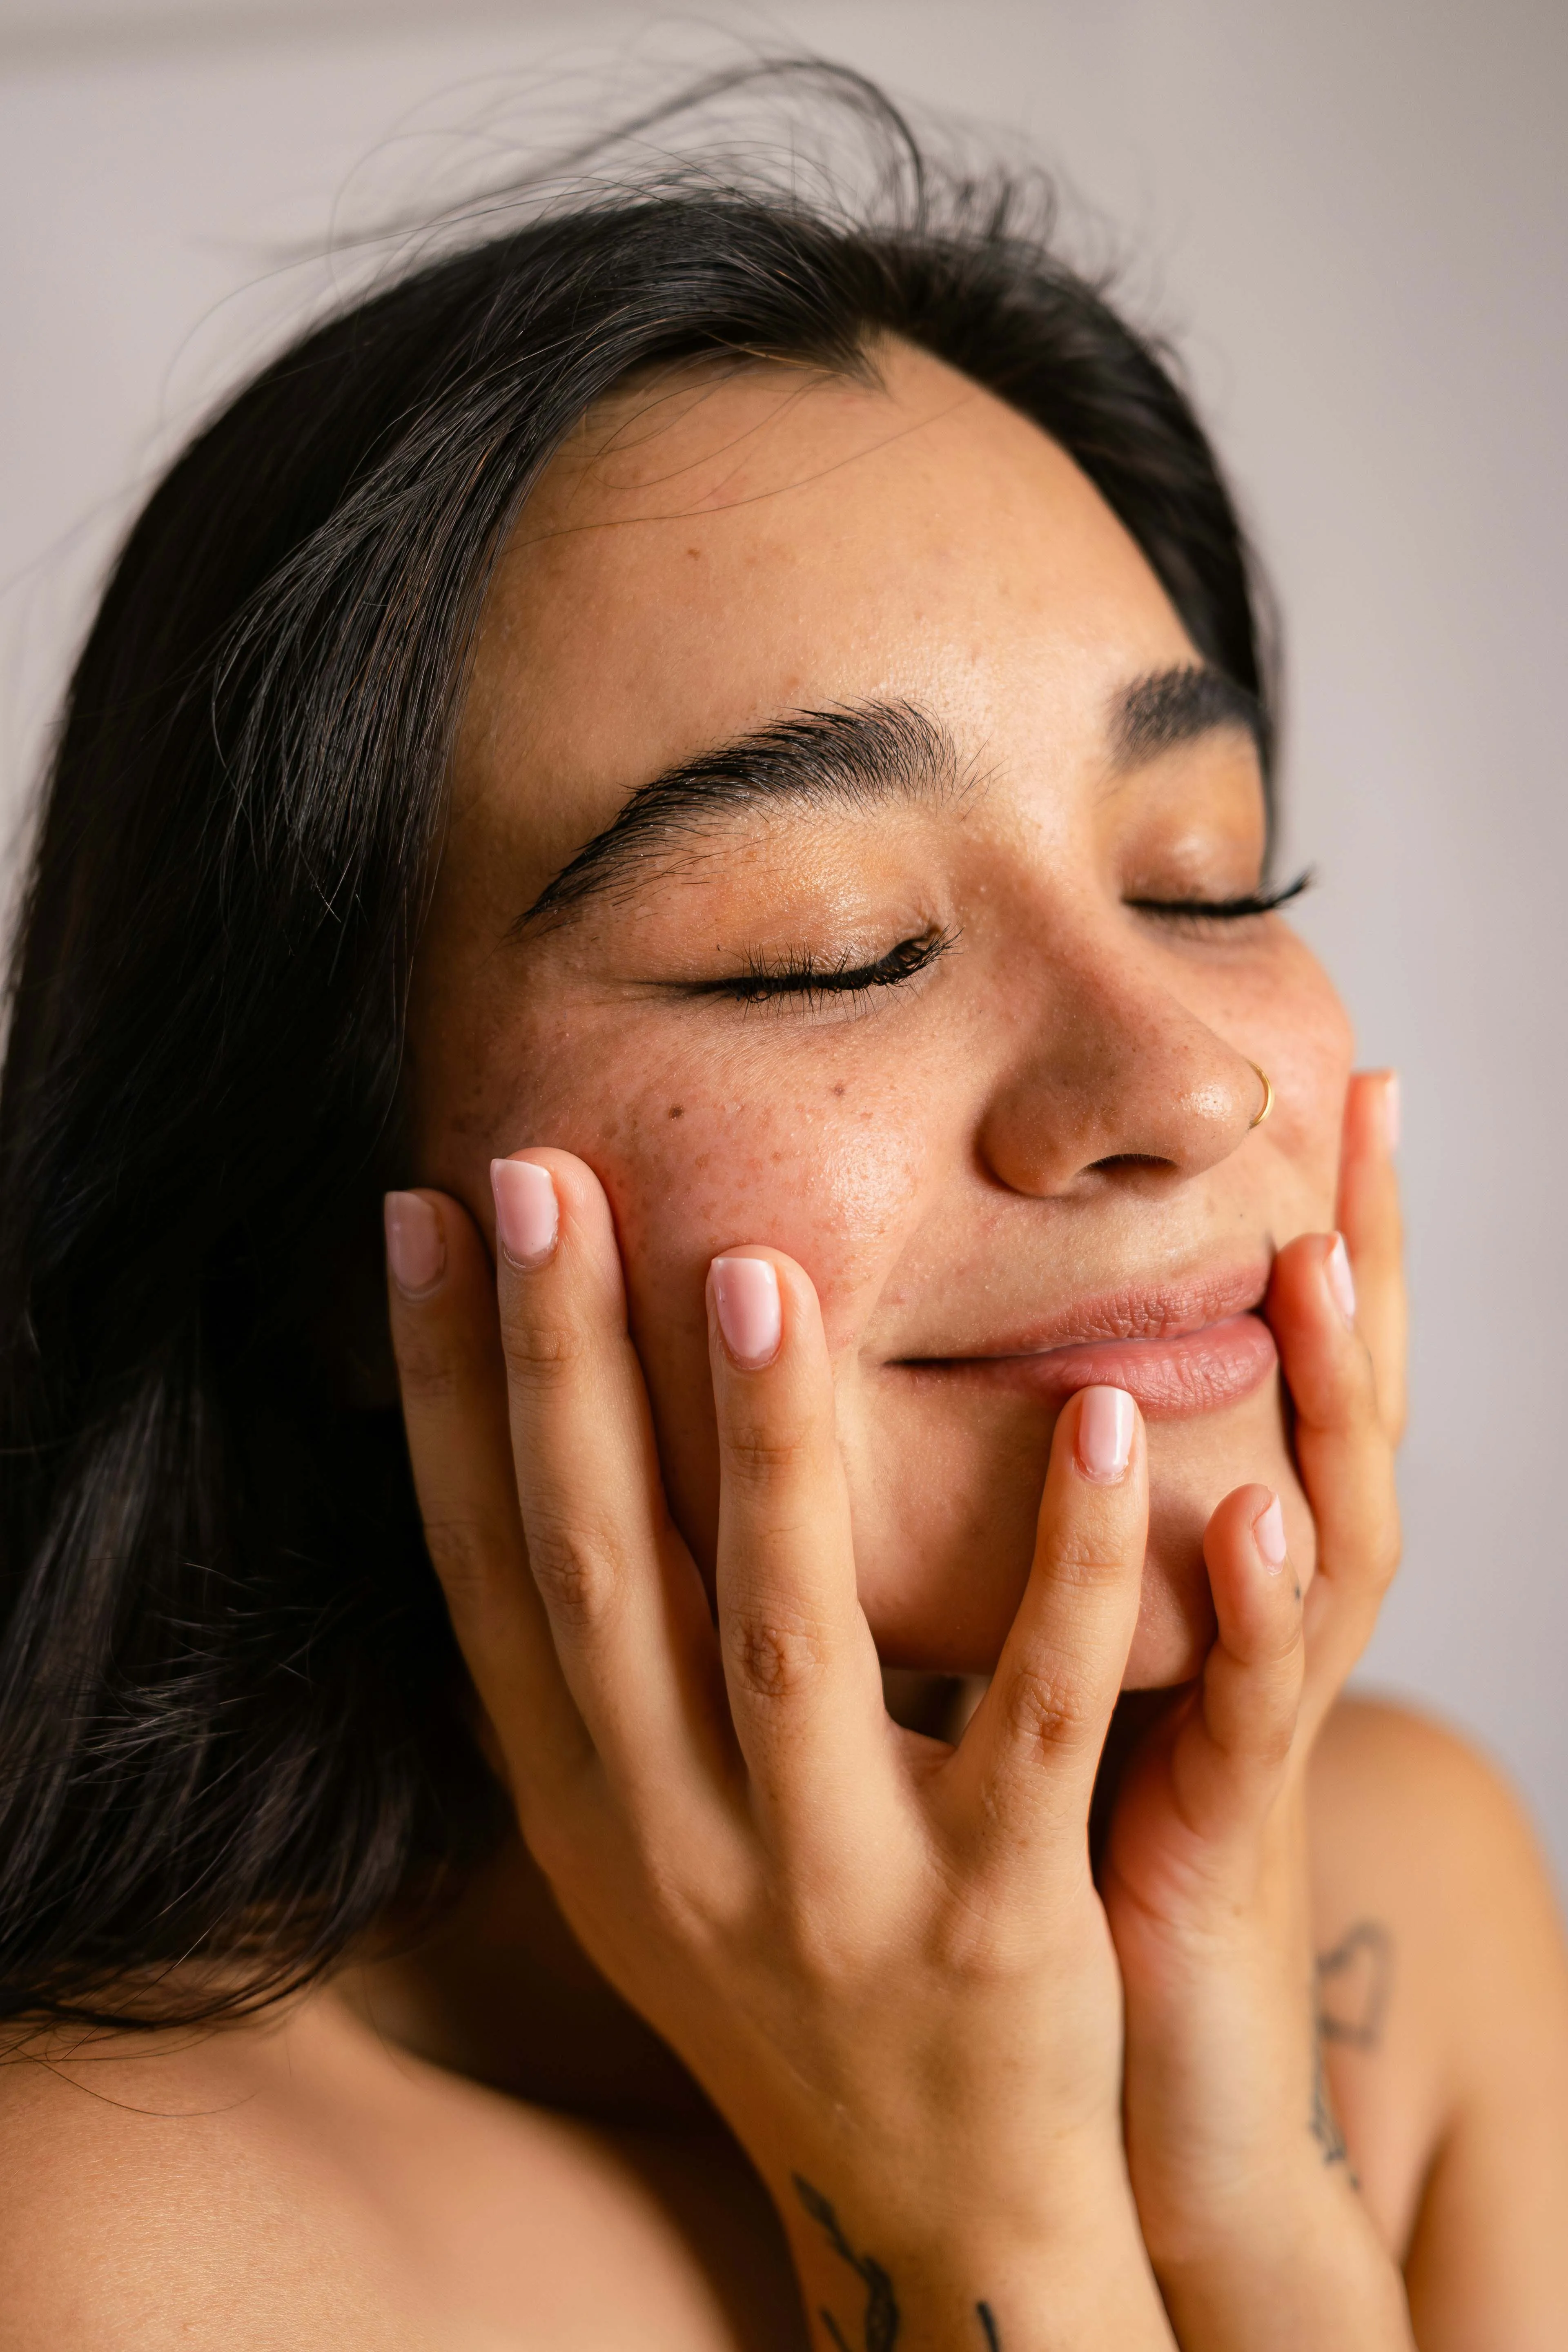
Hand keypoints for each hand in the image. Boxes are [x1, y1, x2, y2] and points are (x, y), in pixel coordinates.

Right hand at [385, 1150, 1173, 2349]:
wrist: (928, 2207)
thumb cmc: (775, 1977)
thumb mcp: (645, 1851)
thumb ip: (594, 1683)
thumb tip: (523, 1452)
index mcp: (587, 1804)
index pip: (485, 1568)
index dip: (443, 1390)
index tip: (424, 1215)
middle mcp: (681, 1840)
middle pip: (604, 1572)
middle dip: (562, 1366)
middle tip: (546, 1174)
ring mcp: (834, 1887)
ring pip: (789, 1635)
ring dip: (773, 1451)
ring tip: (763, 1272)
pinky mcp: (1000, 1919)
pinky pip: (1037, 1716)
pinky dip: (1067, 1565)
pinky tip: (1100, 1419)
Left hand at [1100, 1071, 1413, 2345]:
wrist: (1086, 2102)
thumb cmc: (1029, 1870)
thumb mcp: (1003, 1672)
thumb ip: (979, 1543)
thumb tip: (846, 1408)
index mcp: (1176, 1579)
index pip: (1254, 1370)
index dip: (1300, 1237)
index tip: (1319, 1083)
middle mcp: (1232, 1628)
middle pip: (1328, 1417)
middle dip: (1358, 1265)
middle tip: (1367, 1100)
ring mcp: (1239, 1731)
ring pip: (1317, 1539)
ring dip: (1323, 1396)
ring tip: (1306, 1258)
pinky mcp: (1218, 1834)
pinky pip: (1249, 1711)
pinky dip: (1250, 1613)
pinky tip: (1246, 1514)